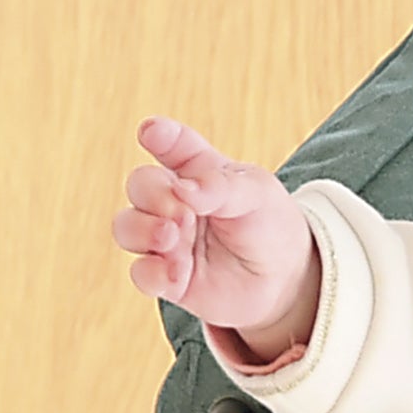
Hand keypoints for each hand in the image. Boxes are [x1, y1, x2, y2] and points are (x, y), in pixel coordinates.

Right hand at [114, 119, 322, 355]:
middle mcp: (176, 202)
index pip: (173, 144)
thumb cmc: (270, 225)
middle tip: (184, 214)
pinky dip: (151, 272)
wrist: (286, 279)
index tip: (151, 133)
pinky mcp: (168, 278)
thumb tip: (181, 189)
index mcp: (199, 170)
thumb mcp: (257, 194)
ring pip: (126, 226)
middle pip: (140, 184)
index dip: (159, 135)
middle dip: (155, 196)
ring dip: (143, 231)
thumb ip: (219, 187)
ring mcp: (169, 240)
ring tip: (172, 239)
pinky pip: (140, 273)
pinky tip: (177, 274)